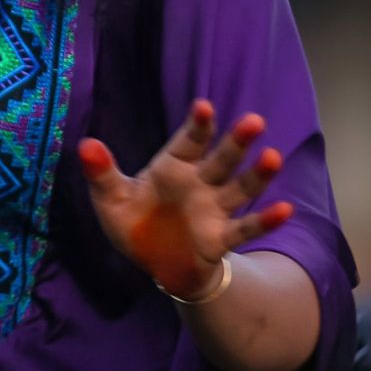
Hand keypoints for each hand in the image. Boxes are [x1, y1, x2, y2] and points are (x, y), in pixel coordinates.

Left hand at [78, 99, 293, 300]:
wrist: (155, 264)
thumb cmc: (135, 223)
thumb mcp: (111, 199)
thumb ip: (101, 174)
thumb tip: (84, 144)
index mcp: (173, 167)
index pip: (188, 142)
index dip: (197, 125)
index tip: (203, 106)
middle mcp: (199, 183)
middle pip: (222, 159)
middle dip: (237, 142)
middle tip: (254, 121)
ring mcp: (214, 209)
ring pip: (240, 188)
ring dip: (258, 175)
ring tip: (274, 158)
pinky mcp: (221, 237)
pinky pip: (245, 228)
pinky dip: (265, 220)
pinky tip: (285, 209)